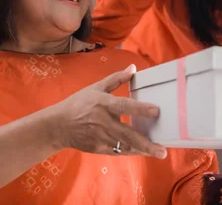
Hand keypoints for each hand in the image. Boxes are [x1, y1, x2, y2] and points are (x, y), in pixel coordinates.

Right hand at [51, 64, 166, 158]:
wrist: (58, 125)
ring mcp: (100, 137)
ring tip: (158, 152)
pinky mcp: (98, 148)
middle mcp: (103, 122)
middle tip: (163, 150)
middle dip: (146, 143)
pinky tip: (143, 151)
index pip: (124, 106)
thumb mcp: (95, 88)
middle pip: (127, 134)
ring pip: (125, 146)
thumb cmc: (78, 104)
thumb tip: (133, 68)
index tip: (156, 111)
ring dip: (142, 150)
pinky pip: (118, 151)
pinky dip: (131, 151)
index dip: (140, 108)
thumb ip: (116, 79)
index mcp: (102, 104)